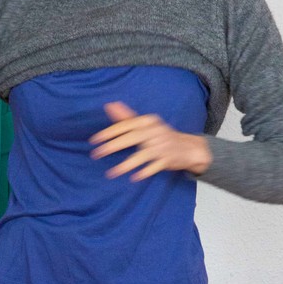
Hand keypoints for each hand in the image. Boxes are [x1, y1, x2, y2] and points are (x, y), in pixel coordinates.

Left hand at [89, 101, 212, 179]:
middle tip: (96, 154)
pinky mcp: (168, 159)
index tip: (95, 140)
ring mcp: (163, 146)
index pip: (126, 125)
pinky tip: (133, 178)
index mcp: (148, 121)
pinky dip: (145, 172)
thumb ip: (126, 117)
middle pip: (132, 138)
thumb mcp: (145, 124)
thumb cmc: (161, 135)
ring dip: (126, 165)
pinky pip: (155, 167)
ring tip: (111, 173)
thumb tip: (109, 105)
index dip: (109, 132)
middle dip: (113, 146)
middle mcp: (155, 131)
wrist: (188, 147)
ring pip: (142, 155)